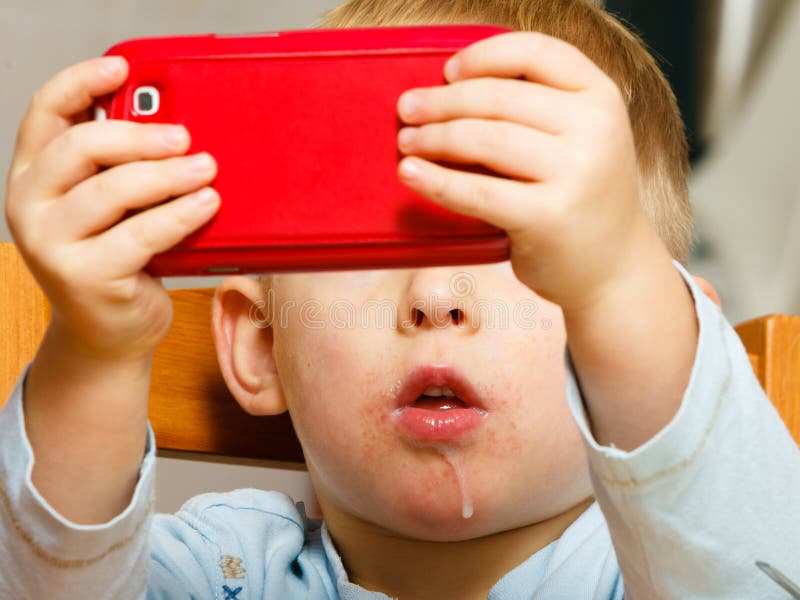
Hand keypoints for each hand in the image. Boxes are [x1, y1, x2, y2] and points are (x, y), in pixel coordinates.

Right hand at [5, 56, 219, 361]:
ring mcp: (51, 243)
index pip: (46, 113)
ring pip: (113, 190)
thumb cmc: (120, 260)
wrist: (110, 332)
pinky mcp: (83, 277)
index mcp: (34, 175)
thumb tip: (174, 126)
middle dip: (140, 135)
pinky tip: (207, 204)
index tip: (122, 68)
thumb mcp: (114, 208)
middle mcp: (30, 205)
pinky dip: (180, 215)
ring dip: (168, 174)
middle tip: (185, 137)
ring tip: (207, 168)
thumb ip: (122, 169)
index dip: (80, 81)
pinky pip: (141, 234)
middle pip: (82, 147)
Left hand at [396, 31, 662, 312]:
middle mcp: (595, 129)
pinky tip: (411, 174)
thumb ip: (538, 109)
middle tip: (406, 109)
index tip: (446, 71)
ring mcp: (577, 173)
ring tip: (406, 141)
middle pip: (499, 97)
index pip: (535, 52)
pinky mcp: (549, 217)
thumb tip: (448, 92)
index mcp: (600, 97)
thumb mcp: (580, 138)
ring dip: (434, 137)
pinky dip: (437, 181)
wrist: (614, 268)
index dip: (482, 56)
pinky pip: (479, 192)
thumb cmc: (581, 197)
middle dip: (442, 101)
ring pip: (485, 139)